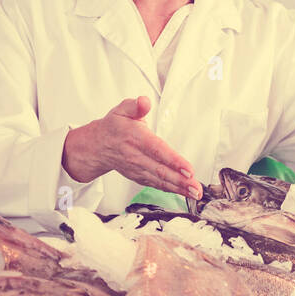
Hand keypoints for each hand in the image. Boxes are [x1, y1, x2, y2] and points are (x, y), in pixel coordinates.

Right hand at [62, 96, 201, 197]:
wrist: (98, 146)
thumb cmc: (114, 127)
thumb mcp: (122, 110)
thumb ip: (135, 106)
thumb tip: (144, 102)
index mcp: (136, 138)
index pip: (157, 150)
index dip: (173, 161)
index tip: (188, 169)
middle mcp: (137, 156)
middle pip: (161, 171)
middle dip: (180, 181)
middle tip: (196, 188)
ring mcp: (138, 169)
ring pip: (160, 181)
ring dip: (179, 188)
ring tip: (195, 193)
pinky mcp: (140, 177)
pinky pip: (157, 185)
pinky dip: (171, 190)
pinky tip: (185, 192)